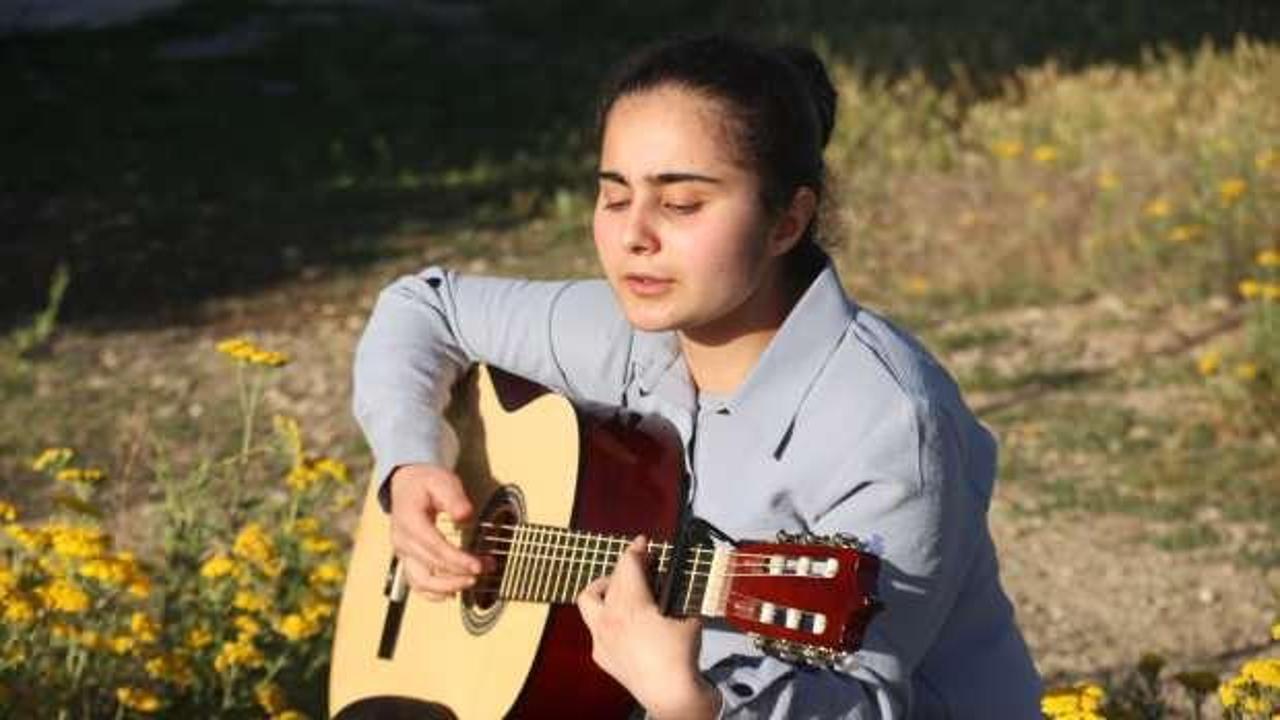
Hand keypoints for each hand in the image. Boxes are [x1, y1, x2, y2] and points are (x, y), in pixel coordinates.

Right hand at [388, 463, 482, 600]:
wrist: (407, 483)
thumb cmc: (426, 482)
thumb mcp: (443, 482)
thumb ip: (454, 498)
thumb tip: (465, 515)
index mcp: (409, 521)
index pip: (434, 547)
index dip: (457, 560)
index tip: (478, 565)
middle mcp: (402, 540)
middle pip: (430, 567)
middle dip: (460, 573)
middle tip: (485, 570)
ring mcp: (402, 552)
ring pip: (421, 581)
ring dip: (447, 587)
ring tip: (472, 583)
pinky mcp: (407, 559)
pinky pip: (416, 583)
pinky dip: (432, 593)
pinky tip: (452, 593)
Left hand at [576, 536, 720, 719]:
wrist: (671, 696)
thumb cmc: (680, 659)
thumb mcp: (687, 618)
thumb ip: (678, 600)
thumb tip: (677, 592)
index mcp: (629, 605)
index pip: (627, 565)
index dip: (636, 549)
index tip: (643, 542)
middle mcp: (609, 618)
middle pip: (610, 579)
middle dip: (625, 568)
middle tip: (642, 565)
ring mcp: (601, 638)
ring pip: (589, 601)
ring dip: (604, 589)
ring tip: (621, 589)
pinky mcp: (601, 656)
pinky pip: (595, 628)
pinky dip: (607, 619)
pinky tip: (623, 623)